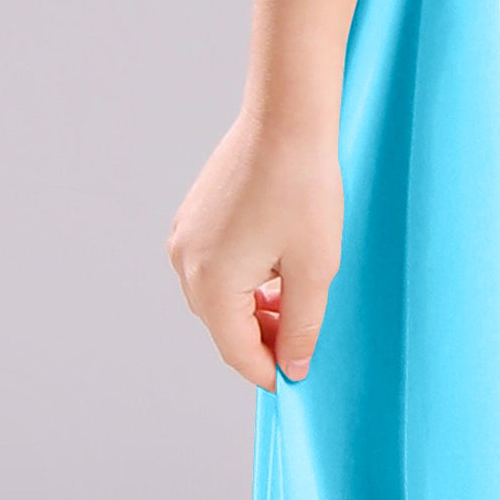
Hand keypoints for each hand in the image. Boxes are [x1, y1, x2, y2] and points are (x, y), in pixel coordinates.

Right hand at [167, 110, 341, 390]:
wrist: (286, 119)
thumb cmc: (303, 189)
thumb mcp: (314, 269)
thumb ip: (301, 327)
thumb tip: (291, 368)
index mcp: (211, 284)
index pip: (238, 353)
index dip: (271, 373)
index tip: (299, 380)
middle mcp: (185, 264)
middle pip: (223, 327)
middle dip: (262, 340)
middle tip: (304, 340)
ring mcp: (184, 237)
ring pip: (218, 297)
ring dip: (253, 310)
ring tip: (295, 301)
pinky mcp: (193, 217)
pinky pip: (214, 266)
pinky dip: (242, 281)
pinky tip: (277, 268)